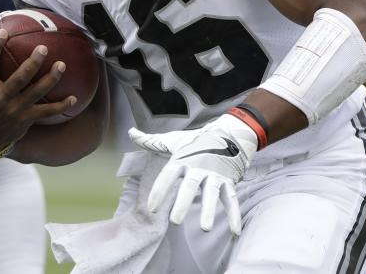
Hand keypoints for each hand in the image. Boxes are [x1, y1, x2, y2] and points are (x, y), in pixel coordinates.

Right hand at [0, 30, 76, 155]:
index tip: (3, 32)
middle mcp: (0, 99)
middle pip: (19, 78)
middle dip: (33, 63)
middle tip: (43, 48)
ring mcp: (15, 110)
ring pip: (36, 93)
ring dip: (51, 79)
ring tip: (62, 65)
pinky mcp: (26, 119)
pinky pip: (47, 112)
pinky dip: (61, 106)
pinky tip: (74, 98)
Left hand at [128, 114, 257, 232]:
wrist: (226, 133)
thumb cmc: (194, 142)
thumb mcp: (172, 140)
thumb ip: (150, 141)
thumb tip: (131, 132)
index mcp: (182, 159)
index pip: (167, 176)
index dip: (159, 191)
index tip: (151, 208)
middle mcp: (198, 167)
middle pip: (189, 187)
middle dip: (182, 203)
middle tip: (175, 221)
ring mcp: (215, 174)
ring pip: (212, 193)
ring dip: (209, 211)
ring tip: (205, 229)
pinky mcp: (229, 181)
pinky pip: (232, 199)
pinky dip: (234, 215)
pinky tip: (234, 232)